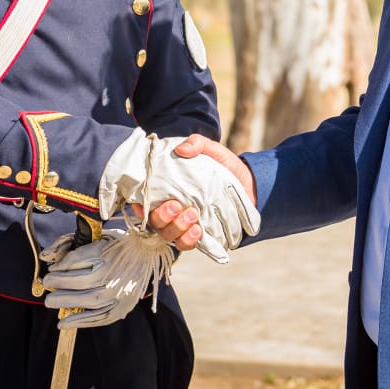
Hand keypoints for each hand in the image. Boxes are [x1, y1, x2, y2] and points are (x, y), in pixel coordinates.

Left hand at [41, 229, 174, 327]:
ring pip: (88, 301)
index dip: (59, 269)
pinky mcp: (123, 307)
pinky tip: (64, 322)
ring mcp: (119, 292)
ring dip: (65, 303)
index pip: (76, 262)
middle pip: (80, 283)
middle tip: (46, 287)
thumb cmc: (121, 245)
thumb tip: (48, 258)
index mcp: (108, 254)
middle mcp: (113, 274)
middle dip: (59, 286)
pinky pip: (99, 317)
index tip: (51, 272)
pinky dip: (80, 321)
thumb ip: (73, 248)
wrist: (150, 253)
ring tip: (50, 302)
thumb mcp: (99, 238)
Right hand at [98, 129, 258, 262]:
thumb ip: (198, 144)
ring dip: (176, 228)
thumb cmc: (224, 167)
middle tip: (177, 205)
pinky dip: (189, 240)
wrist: (250, 185)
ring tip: (192, 214)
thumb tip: (181, 149)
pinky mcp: (199, 236)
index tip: (144, 203)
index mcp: (168, 191)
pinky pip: (186, 244)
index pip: (144, 202)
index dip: (139, 206)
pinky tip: (198, 230)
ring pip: (168, 235)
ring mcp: (184, 225)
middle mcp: (172, 211)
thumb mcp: (212, 151)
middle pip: (155, 222)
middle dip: (162, 217)